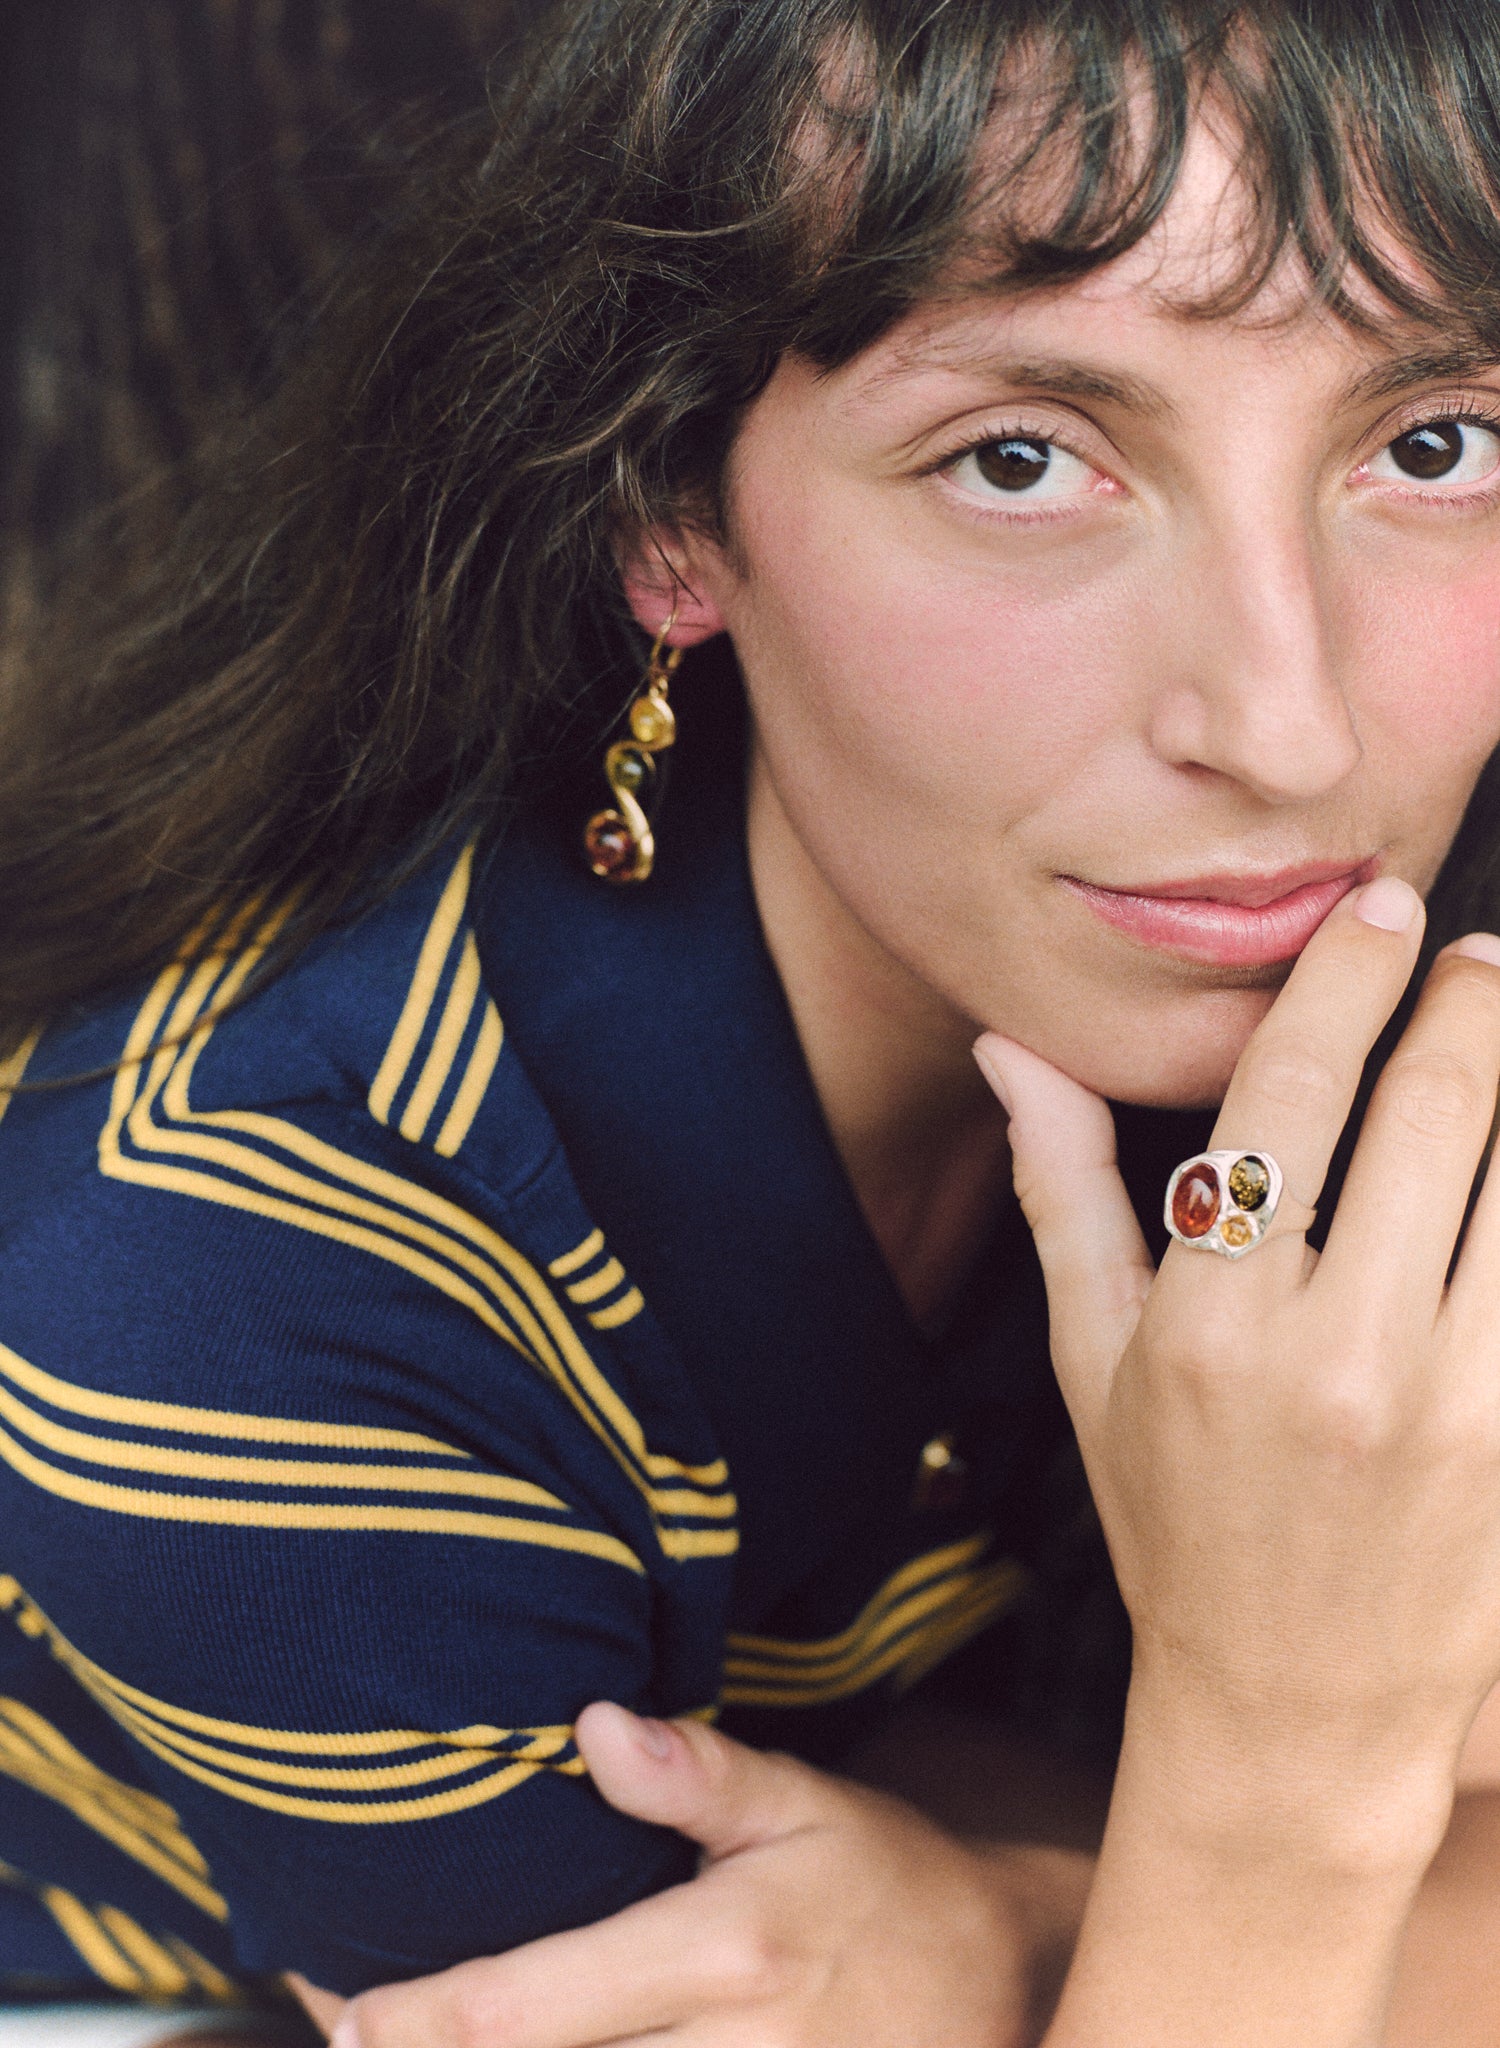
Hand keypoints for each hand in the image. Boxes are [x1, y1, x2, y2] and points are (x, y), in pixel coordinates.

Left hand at [313, 1704, 1085, 2046]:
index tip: (344, 2010)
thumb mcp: (806, 1803)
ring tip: (409, 2034)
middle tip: (349, 2026)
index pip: (535, 2009)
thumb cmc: (886, 1881)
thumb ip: (698, 1776)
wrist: (1009, 1984)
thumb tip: (592, 1726)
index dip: (424, 2019)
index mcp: (727, 1956)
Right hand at [976, 880, 1499, 2040]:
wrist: (1295, 1708)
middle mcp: (1335, 1355)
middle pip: (1433, 1114)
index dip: (1347, 978)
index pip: (1290, 1094)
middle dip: (1468, 1002)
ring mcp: (1451, 1407)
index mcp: (1210, 1320)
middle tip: (1474, 952)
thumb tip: (1011, 1053)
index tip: (1379, 909)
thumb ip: (1065, 1191)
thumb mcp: (1092, 1364)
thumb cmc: (1176, 1522)